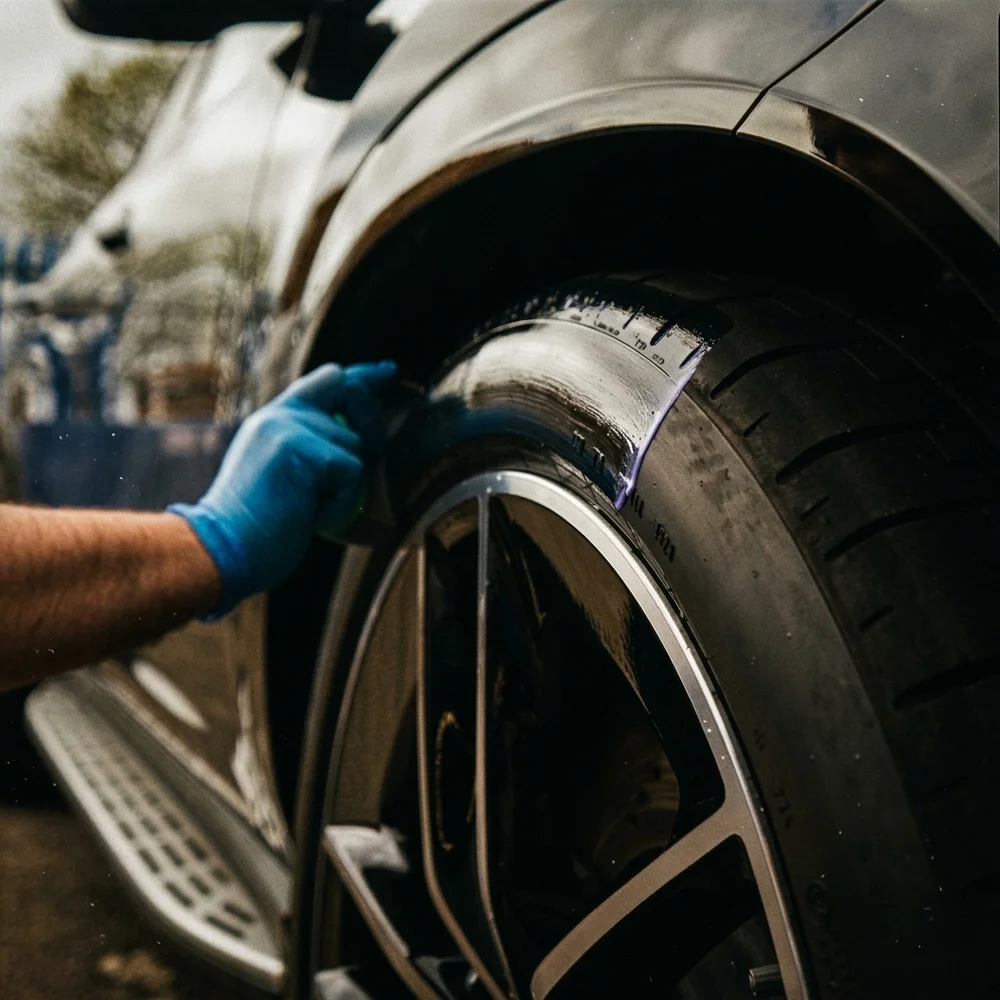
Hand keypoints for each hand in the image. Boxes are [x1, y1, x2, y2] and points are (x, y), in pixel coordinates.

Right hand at [168, 361, 396, 617]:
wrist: (221, 551)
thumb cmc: (256, 530)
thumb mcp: (284, 477)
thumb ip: (310, 451)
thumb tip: (358, 444)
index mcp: (273, 420)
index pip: (326, 382)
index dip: (362, 377)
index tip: (389, 371)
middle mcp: (279, 415)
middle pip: (348, 388)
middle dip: (372, 418)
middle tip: (376, 449)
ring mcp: (286, 426)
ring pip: (355, 445)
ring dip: (346, 487)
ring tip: (308, 508)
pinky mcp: (298, 447)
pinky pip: (352, 470)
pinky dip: (341, 501)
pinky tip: (309, 515)